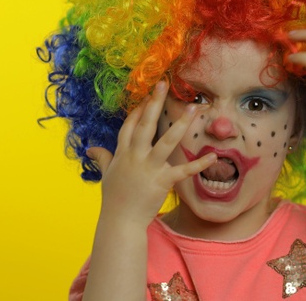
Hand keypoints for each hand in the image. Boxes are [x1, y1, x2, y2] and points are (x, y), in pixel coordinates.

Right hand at [86, 81, 216, 225]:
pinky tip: (213, 156)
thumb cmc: (114, 199)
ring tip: (194, 108)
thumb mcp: (106, 175)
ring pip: (166, 141)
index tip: (146, 95)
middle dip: (154, 103)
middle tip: (163, 84)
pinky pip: (184, 171)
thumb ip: (102, 158)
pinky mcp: (163, 181)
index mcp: (123, 153)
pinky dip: (199, 164)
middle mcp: (135, 156)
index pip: (129, 126)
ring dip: (181, 124)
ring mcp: (149, 168)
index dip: (138, 110)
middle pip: (145, 125)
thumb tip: (91, 149)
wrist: (120, 221)